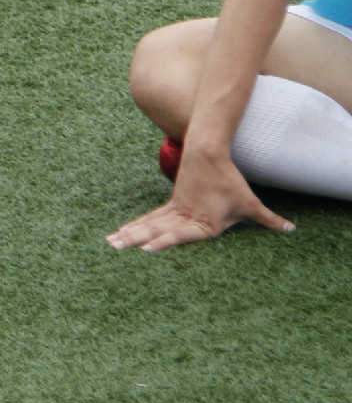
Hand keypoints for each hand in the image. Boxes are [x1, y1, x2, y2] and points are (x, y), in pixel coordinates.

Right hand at [106, 147, 293, 250]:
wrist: (207, 153)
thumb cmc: (229, 180)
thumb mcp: (250, 203)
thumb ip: (268, 219)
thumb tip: (291, 229)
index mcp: (202, 222)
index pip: (180, 235)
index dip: (163, 242)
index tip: (147, 250)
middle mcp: (185, 217)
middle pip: (155, 229)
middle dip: (134, 240)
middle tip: (115, 248)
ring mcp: (175, 210)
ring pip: (148, 223)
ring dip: (129, 233)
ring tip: (111, 242)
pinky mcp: (172, 204)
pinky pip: (150, 217)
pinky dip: (135, 225)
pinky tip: (122, 231)